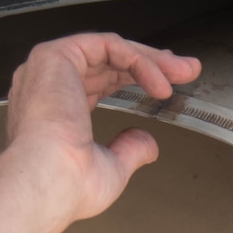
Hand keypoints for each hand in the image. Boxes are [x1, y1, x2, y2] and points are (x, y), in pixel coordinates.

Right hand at [0, 33, 200, 232]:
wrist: (50, 183)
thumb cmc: (68, 186)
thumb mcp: (110, 168)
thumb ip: (128, 149)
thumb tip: (148, 143)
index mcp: (54, 109)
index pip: (98, 81)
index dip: (134, 78)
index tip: (165, 84)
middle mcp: (48, 85)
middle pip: (107, 62)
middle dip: (151, 64)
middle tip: (185, 71)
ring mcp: (49, 68)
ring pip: (109, 49)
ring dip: (151, 60)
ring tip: (183, 73)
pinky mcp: (56, 56)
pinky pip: (107, 46)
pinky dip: (139, 61)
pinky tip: (160, 83)